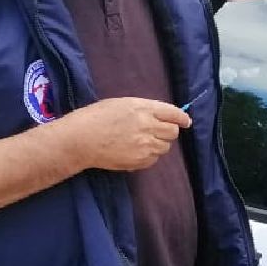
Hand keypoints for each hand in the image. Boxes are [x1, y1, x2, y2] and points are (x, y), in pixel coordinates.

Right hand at [67, 97, 191, 171]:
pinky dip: (149, 156)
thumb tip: (161, 116)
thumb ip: (143, 109)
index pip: (173, 113)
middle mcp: (148, 126)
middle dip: (169, 132)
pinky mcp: (139, 161)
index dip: (182, 118)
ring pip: (165, 147)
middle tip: (158, 132)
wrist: (81, 140)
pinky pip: (154, 160)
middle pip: (173, 132)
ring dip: (158, 144)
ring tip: (141, 142)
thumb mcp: (122, 104)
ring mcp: (145, 146)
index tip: (185, 121)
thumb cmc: (96, 117)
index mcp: (143, 108)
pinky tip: (135, 151)